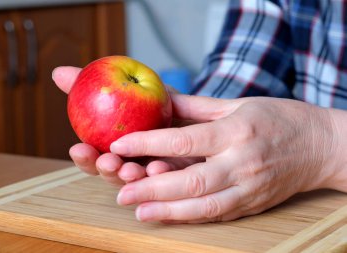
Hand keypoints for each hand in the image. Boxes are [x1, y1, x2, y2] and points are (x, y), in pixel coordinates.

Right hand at [52, 66, 200, 184]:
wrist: (191, 107)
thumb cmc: (151, 100)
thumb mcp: (125, 88)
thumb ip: (92, 84)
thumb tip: (57, 72)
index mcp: (115, 149)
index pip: (94, 158)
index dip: (84, 157)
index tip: (78, 148)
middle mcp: (131, 163)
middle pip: (113, 174)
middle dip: (107, 171)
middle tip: (108, 161)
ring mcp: (152, 173)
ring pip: (138, 182)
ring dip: (132, 177)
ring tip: (132, 169)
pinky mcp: (176, 177)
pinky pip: (167, 182)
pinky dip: (161, 177)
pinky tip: (159, 167)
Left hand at [110, 95, 338, 222]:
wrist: (321, 146)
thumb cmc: (278, 118)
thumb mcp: (237, 104)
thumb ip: (194, 106)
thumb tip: (160, 98)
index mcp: (237, 131)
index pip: (186, 140)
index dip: (149, 143)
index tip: (120, 144)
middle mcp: (243, 162)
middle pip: (191, 180)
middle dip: (152, 188)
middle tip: (121, 191)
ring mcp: (249, 188)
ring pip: (203, 205)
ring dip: (167, 210)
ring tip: (138, 210)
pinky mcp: (252, 204)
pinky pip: (217, 215)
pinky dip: (189, 217)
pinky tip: (166, 216)